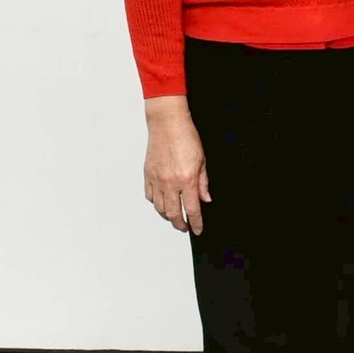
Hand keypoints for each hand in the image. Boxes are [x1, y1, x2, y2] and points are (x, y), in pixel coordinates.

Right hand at [143, 98, 209, 233]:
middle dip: (180, 224)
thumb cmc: (185, 136)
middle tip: (185, 227)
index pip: (192, 209)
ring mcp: (157, 180)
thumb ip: (203, 183)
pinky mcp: (148, 175)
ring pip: (160, 208)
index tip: (197, 229)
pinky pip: (150, 196)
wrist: (167, 123)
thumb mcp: (202, 160)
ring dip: (168, 216)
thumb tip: (205, 199)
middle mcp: (170, 183)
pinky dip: (156, 203)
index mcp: (187, 180)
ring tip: (174, 217)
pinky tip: (162, 202)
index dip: (196, 223)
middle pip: (174, 213)